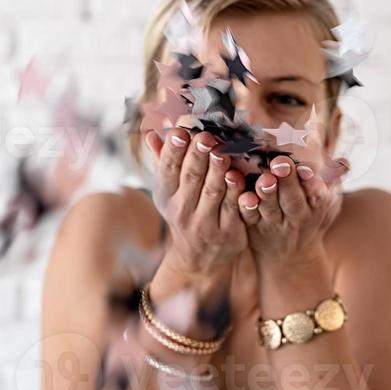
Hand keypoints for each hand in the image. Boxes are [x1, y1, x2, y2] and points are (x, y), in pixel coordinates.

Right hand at [144, 127, 249, 275]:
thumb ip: (164, 161)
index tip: (180, 131)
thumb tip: (151, 134)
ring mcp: (205, 222)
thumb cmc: (185, 212)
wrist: (198, 259)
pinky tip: (239, 177)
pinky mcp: (227, 232)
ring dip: (217, 171)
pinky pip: (232, 209)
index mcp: (167, 194)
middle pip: (191, 177)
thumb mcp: (170, 192)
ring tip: (222, 151)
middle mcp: (182, 209)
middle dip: (197, 155)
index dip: (174, 149)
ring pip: (212, 192)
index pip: (168, 168)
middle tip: (205, 137)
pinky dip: (235, 193)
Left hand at [236, 154, 347, 269]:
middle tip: (281, 163)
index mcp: (316, 206)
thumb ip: (335, 181)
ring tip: (264, 179)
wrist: (291, 257)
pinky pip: (249, 217)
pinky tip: (243, 196)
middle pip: (292, 200)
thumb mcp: (330, 203)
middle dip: (287, 181)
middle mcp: (296, 216)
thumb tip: (344, 162)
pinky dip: (246, 207)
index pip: (316, 194)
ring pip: (270, 208)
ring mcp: (274, 222)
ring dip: (266, 193)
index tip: (305, 167)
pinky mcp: (254, 226)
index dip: (311, 181)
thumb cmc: (311, 217)